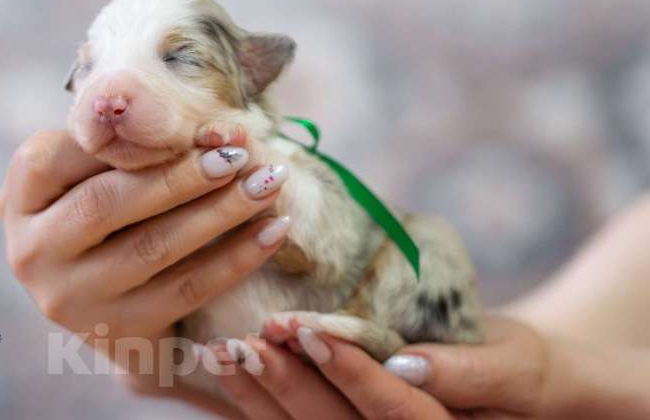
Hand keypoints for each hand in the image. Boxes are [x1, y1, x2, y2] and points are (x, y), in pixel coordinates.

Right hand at [0, 129, 291, 379]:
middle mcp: (32, 252)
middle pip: (108, 204)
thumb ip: (127, 145)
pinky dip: (236, 257)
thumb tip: (216, 127)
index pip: (65, 154)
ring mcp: (70, 300)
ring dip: (220, 212)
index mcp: (19, 197)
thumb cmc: (108, 208)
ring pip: (153, 248)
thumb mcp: (95, 171)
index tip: (193, 122)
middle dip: (181, 174)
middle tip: (238, 153)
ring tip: (269, 183)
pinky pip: (187, 289)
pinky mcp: (116, 332)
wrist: (108, 302)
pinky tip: (273, 229)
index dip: (129, 137)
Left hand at [212, 315, 649, 418]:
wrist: (516, 390)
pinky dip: (254, 403)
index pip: (395, 412)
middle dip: (288, 385)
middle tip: (248, 340)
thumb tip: (408, 366)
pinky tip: (225, 369)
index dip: (349, 374)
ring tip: (222, 352)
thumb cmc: (517, 367)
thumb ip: (465, 372)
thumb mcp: (510, 363)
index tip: (308, 329)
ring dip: (259, 396)